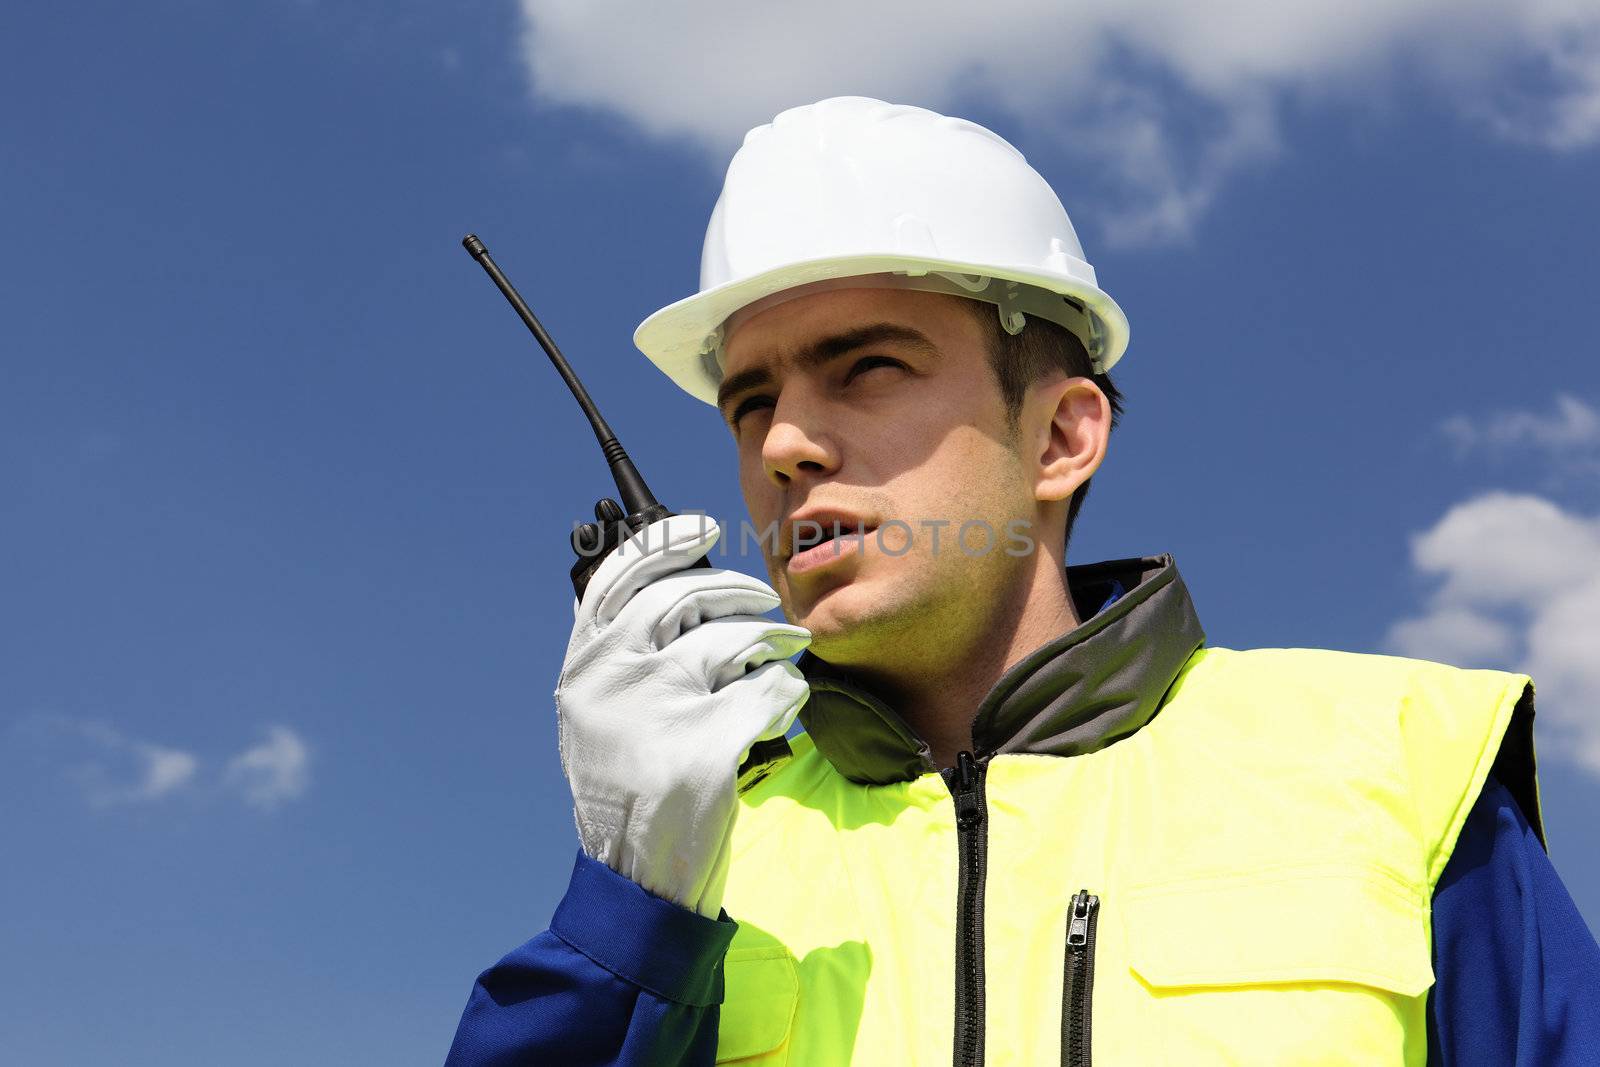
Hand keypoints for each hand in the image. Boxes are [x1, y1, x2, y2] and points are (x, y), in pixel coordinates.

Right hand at [555, 513, 811, 916]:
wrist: (637, 878)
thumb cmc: (628, 789)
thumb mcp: (598, 715)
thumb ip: (619, 653)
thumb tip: (664, 577)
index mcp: (585, 667)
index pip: (620, 575)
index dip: (664, 541)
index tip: (701, 526)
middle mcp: (614, 680)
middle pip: (688, 595)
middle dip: (739, 592)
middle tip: (766, 605)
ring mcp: (658, 711)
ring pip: (737, 639)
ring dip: (773, 643)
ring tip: (783, 657)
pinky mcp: (706, 747)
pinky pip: (769, 690)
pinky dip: (786, 693)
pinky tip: (782, 709)